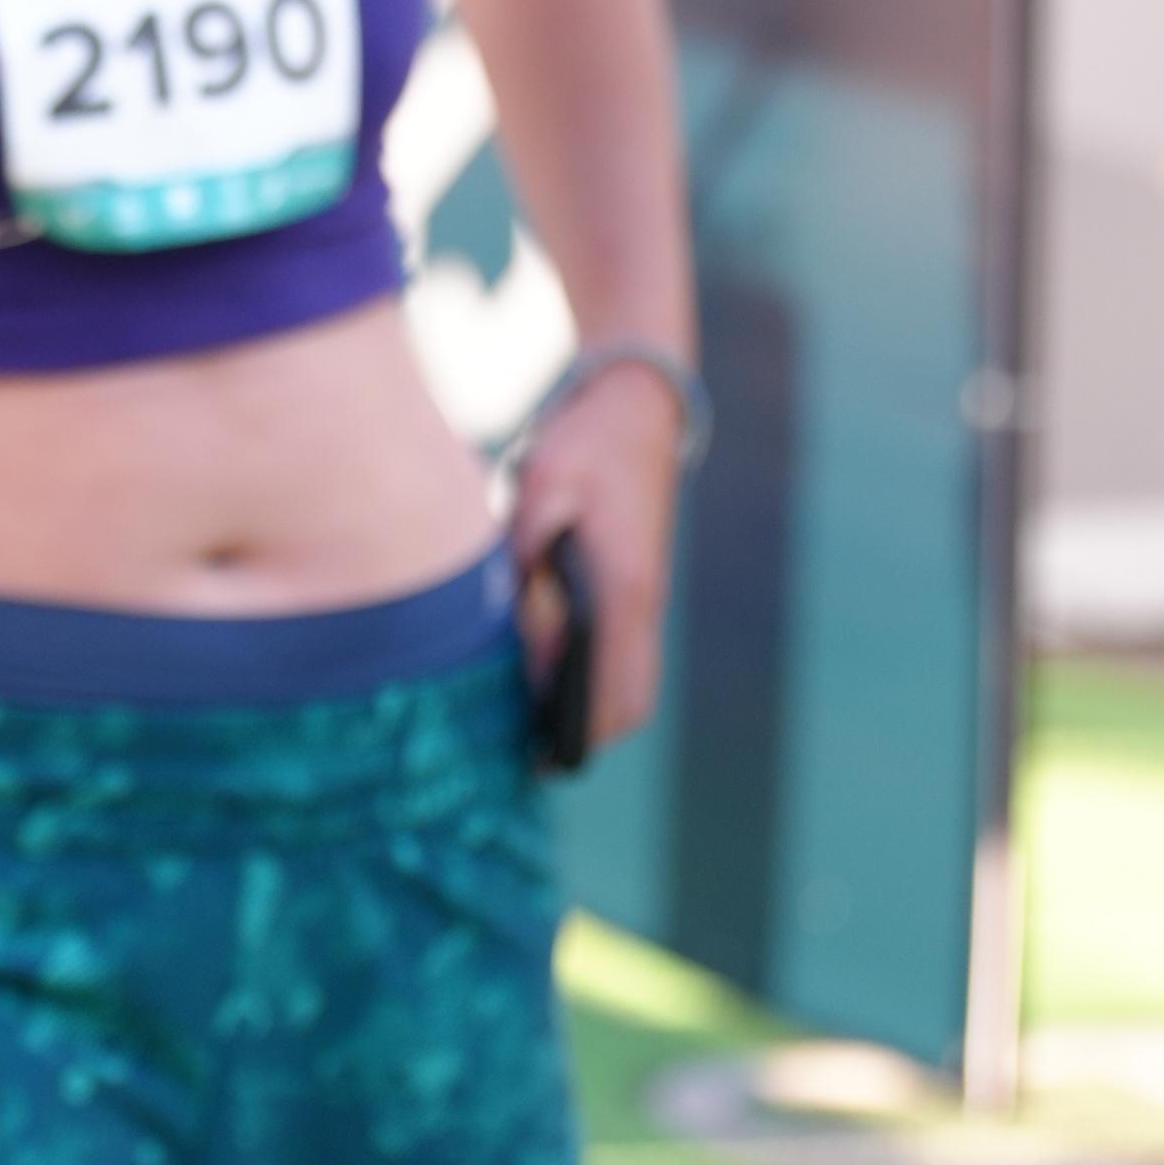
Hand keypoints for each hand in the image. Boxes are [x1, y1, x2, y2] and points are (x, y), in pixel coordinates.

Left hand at [512, 357, 686, 743]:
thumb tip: (518, 628)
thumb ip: (528, 557)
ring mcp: (645, 596)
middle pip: (632, 701)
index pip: (616, 688)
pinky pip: (624, 652)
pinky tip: (544, 670)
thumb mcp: (541, 489)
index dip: (582, 731)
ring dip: (593, 707)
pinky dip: (594, 675)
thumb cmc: (586, 445)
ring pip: (633, 680)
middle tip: (528, 751)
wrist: (636, 406)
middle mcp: (643, 601)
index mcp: (625, 587)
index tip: (540, 758)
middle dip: (589, 734)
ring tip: (531, 722)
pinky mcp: (635, 585)